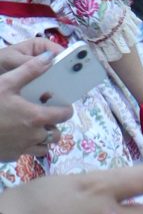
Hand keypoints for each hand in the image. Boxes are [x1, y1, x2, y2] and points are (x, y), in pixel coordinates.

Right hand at [0, 44, 71, 161]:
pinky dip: (27, 146)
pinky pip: (28, 153)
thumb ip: (29, 70)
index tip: (60, 104)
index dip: (65, 109)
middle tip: (42, 114)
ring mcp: (24, 148)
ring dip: (43, 138)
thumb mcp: (6, 83)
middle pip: (56, 134)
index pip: (64, 115)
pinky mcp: (12, 156)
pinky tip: (15, 135)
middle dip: (53, 125)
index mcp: (37, 117)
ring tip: (31, 126)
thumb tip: (49, 57)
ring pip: (45, 147)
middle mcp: (35, 136)